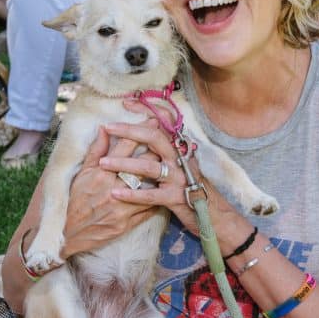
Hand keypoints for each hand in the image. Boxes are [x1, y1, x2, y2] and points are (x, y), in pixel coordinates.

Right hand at [58, 125, 164, 257]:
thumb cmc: (75, 200)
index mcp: (101, 174)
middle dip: (156, 151)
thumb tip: (105, 128)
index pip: (125, 148)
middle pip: (141, 165)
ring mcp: (121, 208)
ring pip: (149, 188)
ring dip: (160, 176)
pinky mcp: (127, 224)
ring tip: (170, 166)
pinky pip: (148, 210)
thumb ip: (96, 151)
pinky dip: (157, 199)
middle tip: (169, 142)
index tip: (153, 122)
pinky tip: (164, 191)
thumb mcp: (82, 173)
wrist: (68, 233)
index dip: (141, 132)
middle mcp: (112, 189)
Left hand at [98, 101, 239, 236]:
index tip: (127, 102)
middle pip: (155, 136)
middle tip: (109, 126)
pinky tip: (116, 194)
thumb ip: (167, 147)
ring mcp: (179, 178)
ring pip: (149, 166)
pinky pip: (151, 194)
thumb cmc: (191, 188)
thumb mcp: (182, 164)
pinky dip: (132, 194)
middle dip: (130, 130)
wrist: (215, 216)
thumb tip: (151, 126)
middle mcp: (180, 158)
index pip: (165, 120)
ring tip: (103, 164)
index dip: (146, 108)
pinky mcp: (176, 198)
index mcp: (179, 147)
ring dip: (124, 164)